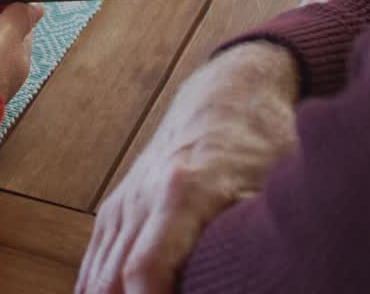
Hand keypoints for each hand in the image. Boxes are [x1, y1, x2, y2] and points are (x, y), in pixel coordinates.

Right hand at [78, 43, 297, 293]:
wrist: (225, 94)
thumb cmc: (260, 141)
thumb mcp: (275, 184)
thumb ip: (257, 230)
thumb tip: (266, 271)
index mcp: (182, 192)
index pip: (146, 268)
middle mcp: (142, 198)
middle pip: (112, 279)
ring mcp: (124, 202)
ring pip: (97, 274)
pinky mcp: (116, 206)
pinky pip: (94, 259)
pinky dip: (95, 289)